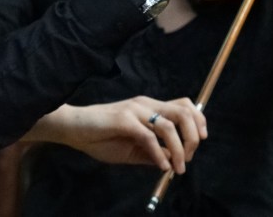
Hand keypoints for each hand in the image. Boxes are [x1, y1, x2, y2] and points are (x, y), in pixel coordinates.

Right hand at [34, 97, 206, 172]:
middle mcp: (146, 104)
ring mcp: (135, 110)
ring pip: (169, 125)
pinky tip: (161, 167)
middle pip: (184, 112)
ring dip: (178, 150)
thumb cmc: (101, 137)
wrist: (74, 129)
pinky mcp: (124, 120)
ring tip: (177, 168)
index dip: (198, 122)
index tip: (199, 142)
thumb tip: (173, 161)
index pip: (184, 106)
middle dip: (192, 137)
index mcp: (150, 107)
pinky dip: (159, 154)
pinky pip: (149, 137)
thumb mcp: (133, 148)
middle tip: (187, 159)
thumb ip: (153, 152)